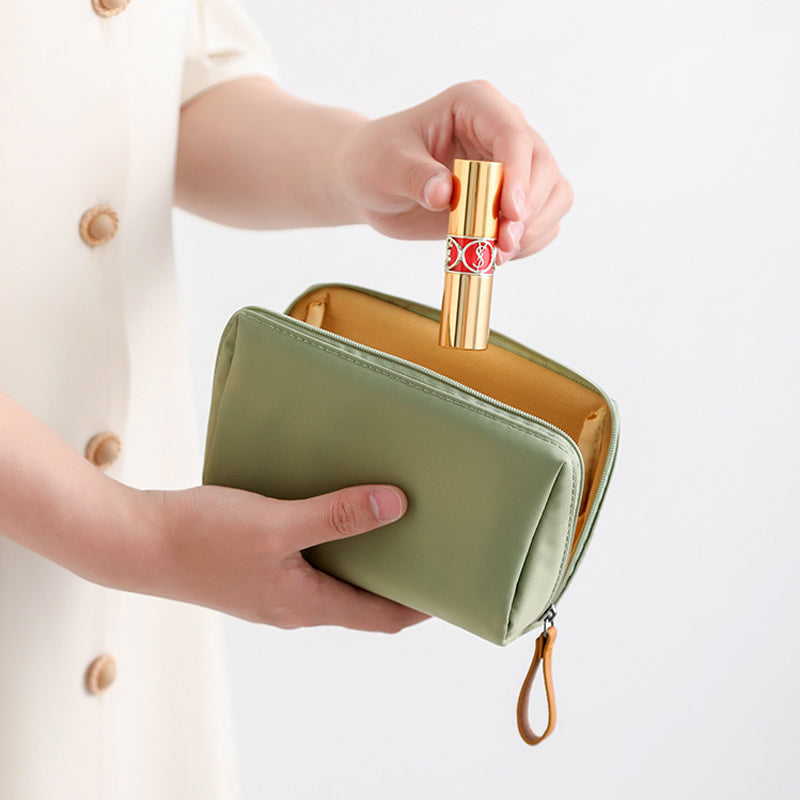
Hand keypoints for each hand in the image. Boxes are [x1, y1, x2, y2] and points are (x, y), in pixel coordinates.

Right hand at [141, 483, 426, 632]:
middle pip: (359, 602)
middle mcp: (293, 605)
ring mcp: (271, 590)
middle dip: (395, 581)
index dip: (418, 609)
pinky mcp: (254, 571)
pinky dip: (330, 546)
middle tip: (425, 549)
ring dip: (361, 561)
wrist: (138, 542)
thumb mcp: (278, 524)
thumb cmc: (202, 538)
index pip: (380, 618)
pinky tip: (330, 514)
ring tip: (386, 526)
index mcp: (305, 604)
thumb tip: (395, 506)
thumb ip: (336, 516)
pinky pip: (305, 564)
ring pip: (332, 582)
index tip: (451, 590)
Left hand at [338, 80, 573, 262]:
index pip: (513, 135)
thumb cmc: (375, 161)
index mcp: (476, 105)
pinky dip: (529, 242)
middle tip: (499, 246)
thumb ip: (414, 176)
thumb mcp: (385, 165)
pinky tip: (498, 255)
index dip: (518, 176)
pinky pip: (543, 220)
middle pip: (543, 166)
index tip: (510, 214)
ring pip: (554, 192)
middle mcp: (503, 129)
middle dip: (528, 210)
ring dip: (534, 229)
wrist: (373, 186)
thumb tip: (444, 193)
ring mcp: (513, 164)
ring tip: (496, 255)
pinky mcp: (512, 197)